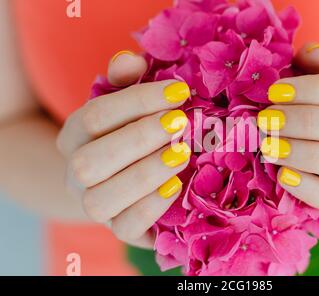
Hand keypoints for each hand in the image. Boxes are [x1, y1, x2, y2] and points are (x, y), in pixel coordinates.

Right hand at [57, 51, 191, 248]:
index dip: (136, 102)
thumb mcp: (127, 104)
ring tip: (182, 153)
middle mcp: (77, 172)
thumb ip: (126, 81)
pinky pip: (125, 228)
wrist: (122, 179)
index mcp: (75, 135)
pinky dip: (150, 207)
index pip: (94, 116)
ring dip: (145, 174)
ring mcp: (94, 204)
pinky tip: (176, 186)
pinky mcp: (118, 228)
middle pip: (90, 161)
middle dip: (139, 138)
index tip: (179, 91)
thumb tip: (131, 59)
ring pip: (102, 199)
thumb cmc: (131, 133)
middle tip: (181, 122)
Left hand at [259, 43, 318, 223]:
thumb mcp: (314, 93)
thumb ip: (313, 70)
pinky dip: (310, 187)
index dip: (316, 89)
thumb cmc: (318, 122)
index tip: (274, 91)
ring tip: (269, 148)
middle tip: (265, 120)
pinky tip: (282, 176)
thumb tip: (314, 51)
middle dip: (307, 121)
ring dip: (307, 153)